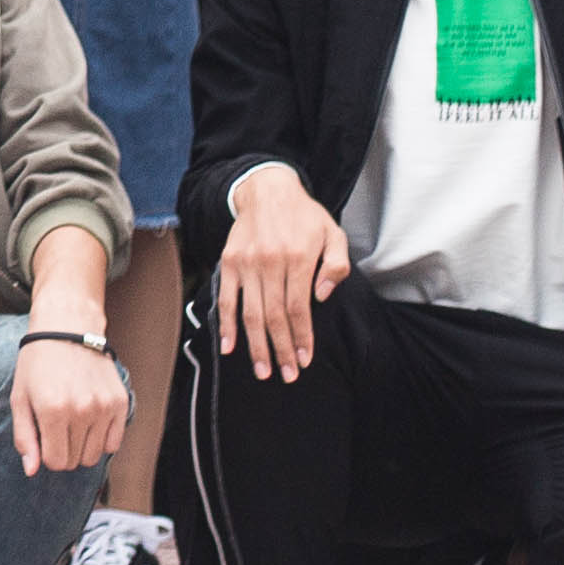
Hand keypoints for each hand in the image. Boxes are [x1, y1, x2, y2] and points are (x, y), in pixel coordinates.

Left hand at [10, 334, 129, 475]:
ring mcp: (104, 407)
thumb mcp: (20, 397)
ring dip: (82, 446)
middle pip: (75, 461)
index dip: (47, 454)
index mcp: (52, 410)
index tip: (44, 437)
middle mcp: (81, 411)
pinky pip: (114, 443)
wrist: (67, 327)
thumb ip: (25, 437)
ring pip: (95, 456)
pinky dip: (102, 439)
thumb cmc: (37, 363)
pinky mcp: (120, 403)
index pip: (55, 462)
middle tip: (56, 427)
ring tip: (72, 422)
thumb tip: (32, 471)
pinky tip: (89, 420)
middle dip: (64, 451)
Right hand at [213, 165, 350, 380]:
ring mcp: (246, 263)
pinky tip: (229, 348)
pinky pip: (226, 299)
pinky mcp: (229, 262)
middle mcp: (269, 261)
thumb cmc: (305, 216)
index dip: (302, 337)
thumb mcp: (333, 233)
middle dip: (281, 349)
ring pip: (250, 313)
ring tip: (263, 370)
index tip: (305, 360)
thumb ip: (337, 264)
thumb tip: (322, 295)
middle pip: (274, 316)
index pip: (298, 308)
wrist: (267, 189)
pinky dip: (226, 325)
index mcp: (297, 256)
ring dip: (256, 346)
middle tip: (286, 375)